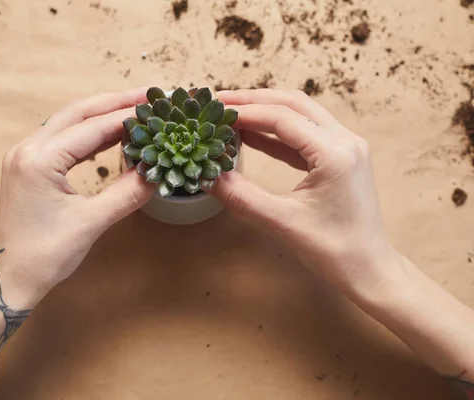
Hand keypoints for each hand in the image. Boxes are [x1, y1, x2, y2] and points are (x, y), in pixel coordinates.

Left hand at [0, 88, 153, 306]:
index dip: (127, 117)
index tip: (157, 107)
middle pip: (78, 113)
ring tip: (136, 110)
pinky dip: (89, 134)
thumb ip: (127, 193)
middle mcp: (27, 149)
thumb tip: (156, 171)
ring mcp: (25, 156)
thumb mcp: (92, 222)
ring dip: (102, 115)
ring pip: (69, 123)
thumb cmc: (46, 255)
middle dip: (115, 102)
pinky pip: (63, 139)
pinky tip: (111, 135)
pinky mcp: (29, 167)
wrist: (11, 279)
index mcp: (39, 159)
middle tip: (150, 95)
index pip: (91, 128)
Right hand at [211, 89, 404, 297]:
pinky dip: (276, 133)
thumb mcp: (281, 222)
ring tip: (230, 114)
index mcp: (335, 153)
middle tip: (218, 102)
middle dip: (254, 100)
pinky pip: (304, 135)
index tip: (215, 111)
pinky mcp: (340, 159)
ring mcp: (346, 148)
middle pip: (293, 104)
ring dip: (265, 111)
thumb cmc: (333, 250)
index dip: (245, 111)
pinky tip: (250, 136)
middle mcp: (345, 141)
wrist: (369, 270)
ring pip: (300, 115)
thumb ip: (241, 196)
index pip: (283, 118)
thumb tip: (207, 176)